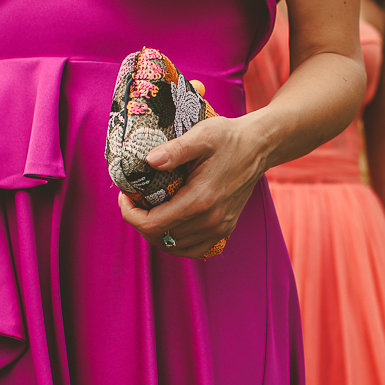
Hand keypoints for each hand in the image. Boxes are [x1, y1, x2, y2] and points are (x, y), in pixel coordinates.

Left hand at [117, 116, 264, 258]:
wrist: (259, 146)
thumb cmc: (229, 138)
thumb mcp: (202, 135)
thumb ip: (175, 149)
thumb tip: (149, 161)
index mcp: (200, 200)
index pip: (153, 225)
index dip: (131, 214)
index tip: (125, 196)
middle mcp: (211, 220)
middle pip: (161, 237)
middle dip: (141, 220)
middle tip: (134, 200)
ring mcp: (219, 227)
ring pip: (175, 246)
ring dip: (157, 232)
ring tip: (149, 211)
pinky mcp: (225, 228)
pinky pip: (195, 249)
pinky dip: (177, 243)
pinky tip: (170, 227)